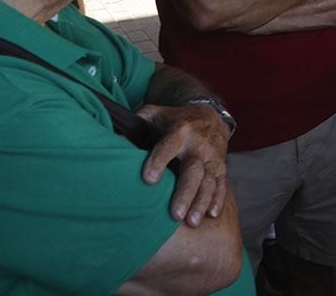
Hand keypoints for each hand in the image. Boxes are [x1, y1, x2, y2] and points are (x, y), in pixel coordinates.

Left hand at [136, 104, 230, 227]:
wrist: (211, 116)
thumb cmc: (174, 120)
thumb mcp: (155, 114)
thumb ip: (137, 122)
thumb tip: (113, 138)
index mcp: (180, 131)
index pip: (168, 146)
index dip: (158, 161)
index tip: (149, 180)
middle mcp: (198, 145)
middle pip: (193, 171)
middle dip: (185, 193)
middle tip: (175, 215)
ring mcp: (212, 157)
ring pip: (209, 182)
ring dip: (201, 202)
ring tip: (191, 222)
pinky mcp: (221, 168)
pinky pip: (221, 185)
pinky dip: (217, 200)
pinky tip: (211, 215)